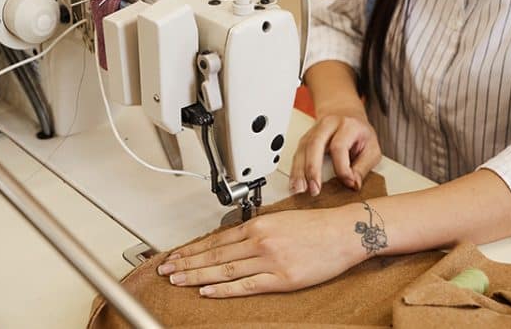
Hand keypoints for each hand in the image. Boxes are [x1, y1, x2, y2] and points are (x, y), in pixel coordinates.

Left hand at [156, 207, 364, 297]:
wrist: (343, 233)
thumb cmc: (316, 226)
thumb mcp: (281, 220)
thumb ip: (257, 230)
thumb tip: (234, 240)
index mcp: (259, 225)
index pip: (216, 239)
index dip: (193, 249)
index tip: (176, 255)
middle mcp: (260, 240)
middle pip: (214, 254)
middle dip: (186, 262)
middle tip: (166, 269)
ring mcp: (269, 260)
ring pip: (224, 269)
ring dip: (197, 275)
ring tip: (177, 280)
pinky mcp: (280, 278)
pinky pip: (245, 285)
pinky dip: (223, 289)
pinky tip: (207, 291)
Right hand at [290, 110, 380, 195]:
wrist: (346, 116)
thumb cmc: (360, 134)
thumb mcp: (372, 149)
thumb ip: (363, 167)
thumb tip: (353, 184)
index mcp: (347, 125)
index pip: (339, 147)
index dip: (343, 168)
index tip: (348, 183)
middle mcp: (327, 125)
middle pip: (315, 144)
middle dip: (313, 169)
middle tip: (315, 189)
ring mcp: (313, 131)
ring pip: (302, 150)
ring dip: (299, 172)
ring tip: (300, 189)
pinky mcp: (305, 139)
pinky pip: (297, 154)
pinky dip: (295, 170)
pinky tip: (295, 183)